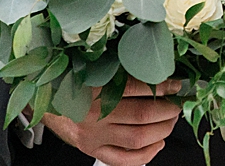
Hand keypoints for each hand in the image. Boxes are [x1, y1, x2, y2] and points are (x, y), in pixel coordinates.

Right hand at [42, 77, 181, 165]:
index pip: (138, 87)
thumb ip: (122, 68)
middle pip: (142, 116)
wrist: (46, 98)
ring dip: (162, 131)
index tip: (177, 84)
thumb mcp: (96, 68)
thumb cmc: (74, 80)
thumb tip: (156, 67)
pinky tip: (157, 144)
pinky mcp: (92, 149)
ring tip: (170, 121)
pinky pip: (123, 160)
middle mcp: (94, 114)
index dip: (163, 86)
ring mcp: (94, 135)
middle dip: (168, 110)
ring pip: (137, 139)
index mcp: (95, 87)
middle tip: (177, 104)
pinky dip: (145, 155)